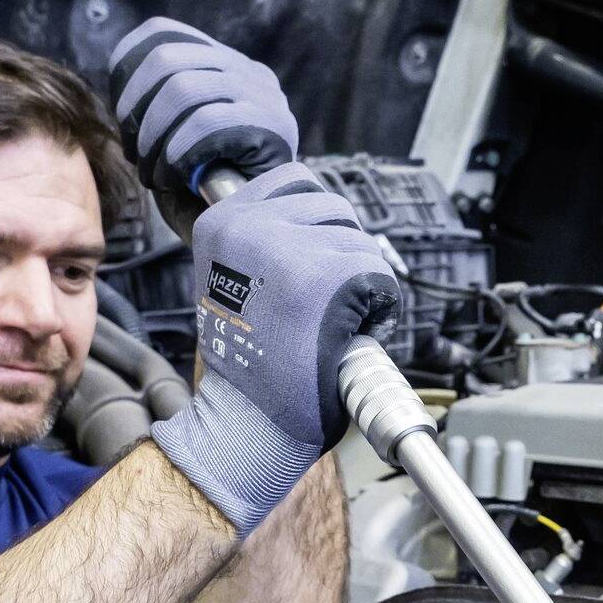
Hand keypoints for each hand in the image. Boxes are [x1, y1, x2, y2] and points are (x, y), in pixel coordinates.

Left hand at [109, 17, 297, 242]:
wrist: (249, 245)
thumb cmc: (205, 200)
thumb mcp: (170, 140)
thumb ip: (156, 103)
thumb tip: (122, 82)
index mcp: (226, 67)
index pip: (162, 34)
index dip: (126, 70)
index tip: (124, 118)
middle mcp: (251, 74)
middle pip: (167, 59)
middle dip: (136, 111)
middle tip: (138, 155)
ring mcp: (267, 99)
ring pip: (183, 89)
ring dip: (154, 138)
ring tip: (155, 174)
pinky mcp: (274, 130)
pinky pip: (207, 124)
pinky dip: (178, 153)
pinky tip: (176, 179)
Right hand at [150, 168, 398, 534]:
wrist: (247, 424)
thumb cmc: (247, 364)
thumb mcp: (229, 282)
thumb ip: (260, 241)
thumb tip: (309, 211)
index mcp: (222, 224)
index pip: (292, 179)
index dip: (314, 220)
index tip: (312, 256)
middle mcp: (251, 227)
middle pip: (333, 206)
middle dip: (340, 251)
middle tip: (324, 303)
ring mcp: (290, 250)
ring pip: (360, 241)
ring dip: (361, 281)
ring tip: (333, 322)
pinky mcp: (328, 278)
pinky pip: (380, 275)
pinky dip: (379, 308)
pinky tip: (351, 335)